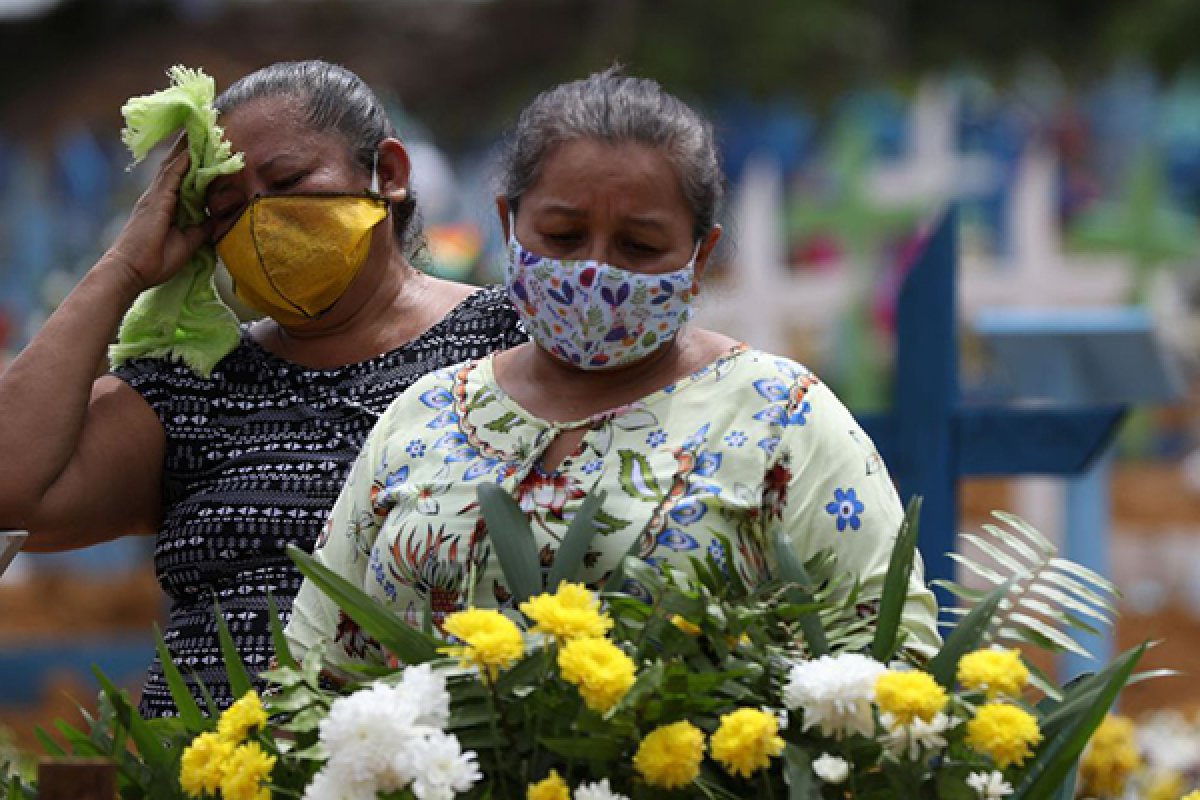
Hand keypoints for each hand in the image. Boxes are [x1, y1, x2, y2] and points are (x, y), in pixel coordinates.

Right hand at [103, 142, 212, 291]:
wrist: (131, 271)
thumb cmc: (155, 261)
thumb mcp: (188, 243)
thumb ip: (201, 228)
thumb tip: (217, 218)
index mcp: (167, 204)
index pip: (184, 177)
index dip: (196, 161)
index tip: (211, 146)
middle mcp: (160, 195)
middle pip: (178, 164)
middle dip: (191, 146)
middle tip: (205, 126)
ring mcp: (156, 196)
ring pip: (174, 165)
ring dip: (188, 147)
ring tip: (201, 128)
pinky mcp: (156, 200)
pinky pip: (171, 176)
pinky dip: (182, 161)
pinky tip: (193, 149)